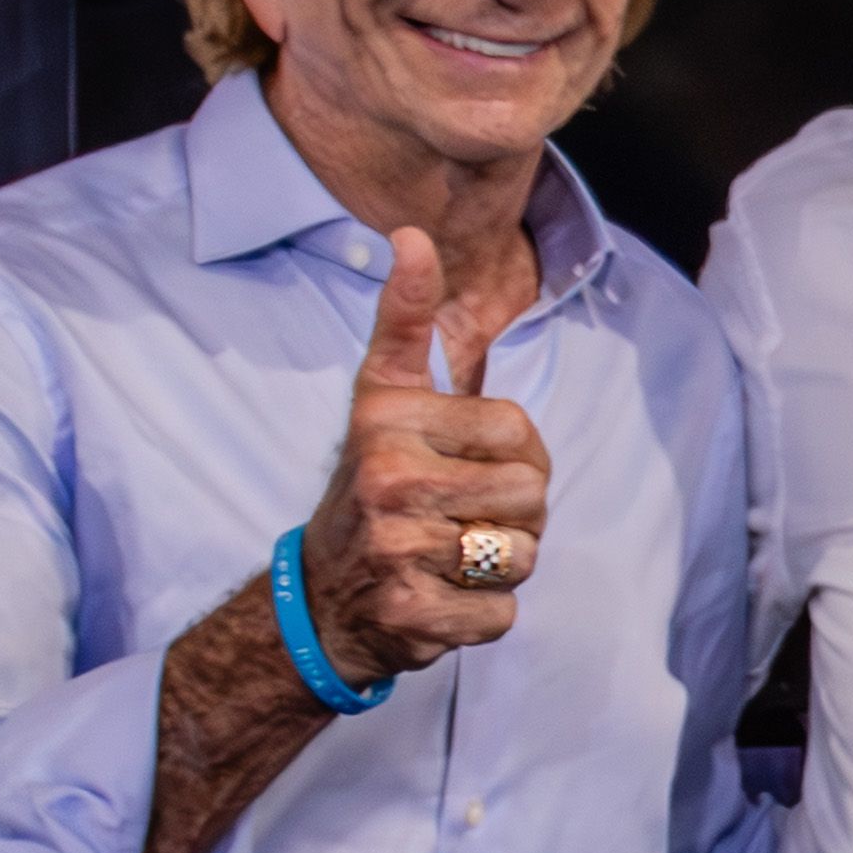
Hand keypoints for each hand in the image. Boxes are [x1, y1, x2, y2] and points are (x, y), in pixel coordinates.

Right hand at [296, 225, 548, 684]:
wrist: (319, 598)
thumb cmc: (373, 485)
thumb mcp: (381, 396)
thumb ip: (405, 319)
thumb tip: (412, 235)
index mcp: (389, 417)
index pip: (521, 431)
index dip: (514, 456)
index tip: (464, 466)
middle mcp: (387, 477)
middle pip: (532, 495)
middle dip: (514, 514)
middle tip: (460, 520)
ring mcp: (396, 550)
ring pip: (523, 556)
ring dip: (501, 567)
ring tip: (450, 558)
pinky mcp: (412, 615)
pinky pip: (502, 614)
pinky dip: (483, 616)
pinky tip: (439, 598)